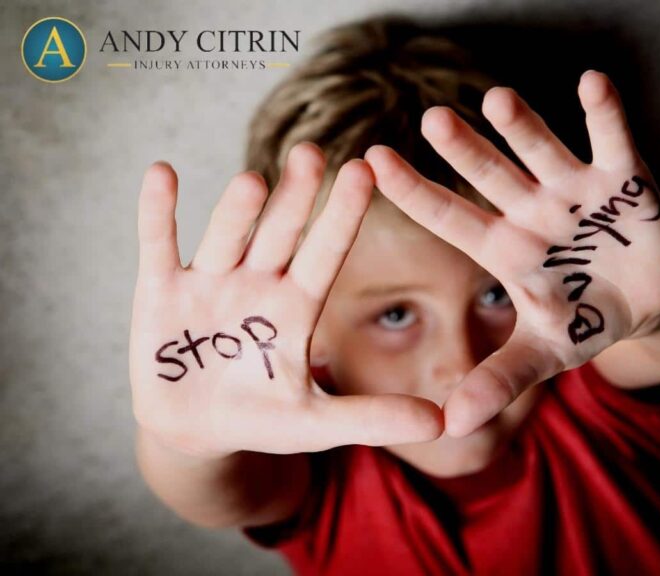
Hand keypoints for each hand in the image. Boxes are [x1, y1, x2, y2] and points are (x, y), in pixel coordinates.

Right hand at [129, 143, 442, 459]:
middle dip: (296, 197)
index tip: (366, 171)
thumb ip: (374, 418)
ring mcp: (209, 282)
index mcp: (298, 305)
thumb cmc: (261, 419)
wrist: (196, 430)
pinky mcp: (160, 290)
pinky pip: (159, 245)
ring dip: (237, 211)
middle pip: (280, 233)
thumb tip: (444, 424)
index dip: (343, 216)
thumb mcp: (317, 423)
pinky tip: (161, 173)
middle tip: (314, 154)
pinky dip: (158, 213)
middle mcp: (258, 282)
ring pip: (226, 237)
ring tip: (253, 182)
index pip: (326, 253)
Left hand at [365, 70, 659, 436]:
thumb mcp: (544, 352)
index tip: (371, 161)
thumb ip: (499, 380)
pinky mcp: (626, 179)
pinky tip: (591, 83)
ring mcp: (576, 191)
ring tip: (496, 101)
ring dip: (522, 127)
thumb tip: (451, 427)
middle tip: (430, 122)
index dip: (413, 193)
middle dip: (463, 152)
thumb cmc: (584, 320)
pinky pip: (613, 138)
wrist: (646, 301)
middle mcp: (530, 211)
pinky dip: (605, 113)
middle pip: (489, 176)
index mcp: (504, 248)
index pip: (449, 217)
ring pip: (541, 151)